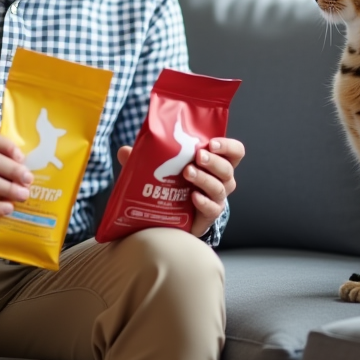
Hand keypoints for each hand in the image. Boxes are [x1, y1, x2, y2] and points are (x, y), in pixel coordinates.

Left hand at [117, 137, 244, 237]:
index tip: (211, 143)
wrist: (170, 217)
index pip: (234, 151)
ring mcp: (216, 198)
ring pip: (222, 187)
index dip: (227, 145)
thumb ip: (144, 158)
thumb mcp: (159, 167)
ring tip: (188, 173)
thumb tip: (124, 151)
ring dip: (206, 178)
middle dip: (214, 160)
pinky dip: (204, 202)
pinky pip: (213, 208)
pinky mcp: (209, 215)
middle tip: (197, 156)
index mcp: (214, 163)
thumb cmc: (172, 185)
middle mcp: (220, 180)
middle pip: (228, 168)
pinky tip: (193, 197)